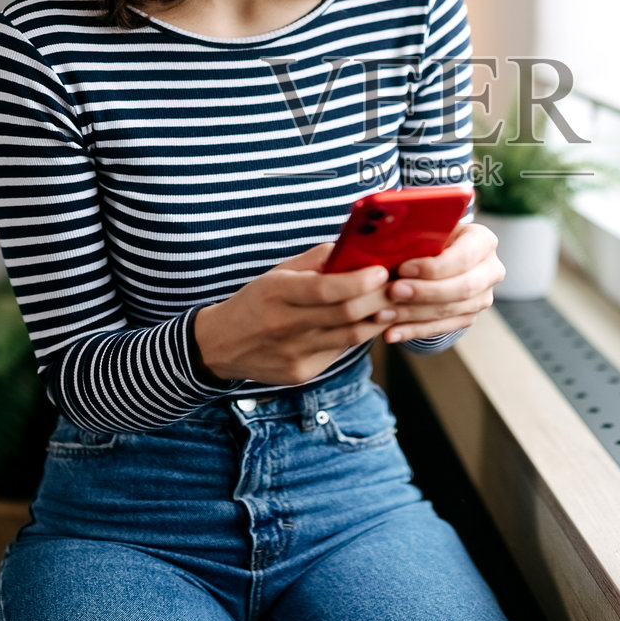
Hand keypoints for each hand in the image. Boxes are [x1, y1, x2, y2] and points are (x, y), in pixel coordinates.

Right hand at [192, 243, 396, 385]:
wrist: (220, 345)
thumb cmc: (257, 301)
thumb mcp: (277, 274)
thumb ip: (315, 260)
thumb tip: (353, 247)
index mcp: (276, 293)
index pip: (324, 289)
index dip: (358, 281)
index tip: (382, 271)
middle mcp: (284, 325)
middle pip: (344, 314)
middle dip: (378, 300)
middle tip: (399, 287)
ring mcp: (293, 353)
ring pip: (349, 337)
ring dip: (376, 320)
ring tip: (391, 306)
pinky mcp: (301, 373)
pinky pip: (339, 352)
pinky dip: (356, 336)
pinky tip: (366, 324)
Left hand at [379, 221, 504, 343]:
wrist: (440, 256)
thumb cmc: (431, 237)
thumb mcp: (428, 230)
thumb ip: (416, 238)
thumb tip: (388, 247)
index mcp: (484, 242)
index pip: (463, 258)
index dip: (433, 267)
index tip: (403, 269)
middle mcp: (490, 271)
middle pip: (462, 288)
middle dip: (424, 292)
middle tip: (393, 292)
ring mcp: (482, 298)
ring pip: (450, 311)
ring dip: (413, 315)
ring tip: (383, 314)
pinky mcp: (469, 317)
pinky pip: (441, 328)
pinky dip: (413, 331)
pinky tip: (392, 333)